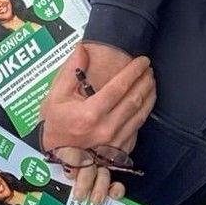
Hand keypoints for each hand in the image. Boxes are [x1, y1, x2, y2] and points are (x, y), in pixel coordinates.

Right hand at [39, 47, 153, 201]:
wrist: (56, 155)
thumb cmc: (54, 125)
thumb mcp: (55, 96)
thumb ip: (70, 71)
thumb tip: (82, 49)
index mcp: (90, 113)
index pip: (119, 87)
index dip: (133, 72)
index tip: (142, 61)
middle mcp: (106, 128)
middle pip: (134, 100)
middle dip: (145, 81)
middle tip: (148, 69)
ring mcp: (115, 142)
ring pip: (141, 114)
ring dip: (149, 95)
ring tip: (151, 82)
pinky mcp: (120, 150)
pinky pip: (138, 128)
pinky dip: (145, 112)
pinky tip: (146, 102)